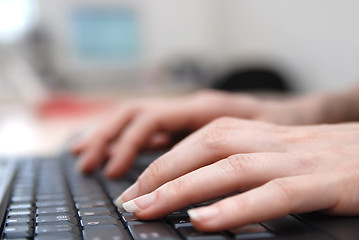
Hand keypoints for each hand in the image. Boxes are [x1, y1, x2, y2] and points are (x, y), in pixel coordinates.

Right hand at [71, 90, 267, 177]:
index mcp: (204, 107)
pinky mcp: (188, 123)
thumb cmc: (281, 129)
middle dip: (106, 136)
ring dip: (109, 133)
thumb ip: (225, 158)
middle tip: (84, 161)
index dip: (128, 144)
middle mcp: (191, 106)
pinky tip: (117, 151)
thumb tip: (189, 189)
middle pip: (135, 112)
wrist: (295, 115)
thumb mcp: (260, 143)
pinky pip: (150, 125)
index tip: (114, 174)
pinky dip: (127, 137)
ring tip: (85, 153)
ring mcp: (188, 113)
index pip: (152, 119)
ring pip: (138, 116)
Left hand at [116, 117, 358, 231]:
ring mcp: (294, 160)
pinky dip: (236, 208)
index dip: (163, 163)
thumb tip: (200, 189)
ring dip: (184, 189)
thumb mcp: (277, 153)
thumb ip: (241, 163)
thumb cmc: (324, 158)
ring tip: (148, 210)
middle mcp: (270, 140)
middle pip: (205, 148)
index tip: (135, 189)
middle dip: (161, 174)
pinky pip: (273, 194)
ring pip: (230, 167)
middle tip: (129, 201)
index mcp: (257, 131)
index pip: (199, 141)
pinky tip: (205, 222)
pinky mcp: (320, 183)